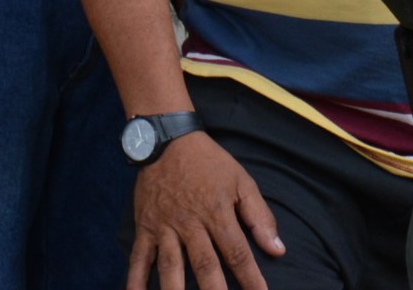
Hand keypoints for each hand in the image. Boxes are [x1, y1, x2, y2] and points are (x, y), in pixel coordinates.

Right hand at [131, 131, 284, 289]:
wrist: (167, 137)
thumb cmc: (209, 162)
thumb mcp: (241, 181)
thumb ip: (259, 216)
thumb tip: (277, 250)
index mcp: (216, 212)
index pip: (237, 253)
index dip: (250, 279)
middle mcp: (190, 223)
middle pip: (204, 266)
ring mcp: (165, 226)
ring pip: (170, 266)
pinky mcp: (145, 226)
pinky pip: (138, 257)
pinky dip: (135, 279)